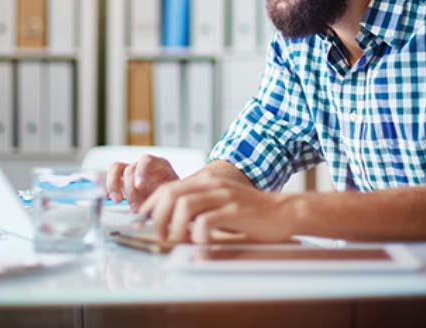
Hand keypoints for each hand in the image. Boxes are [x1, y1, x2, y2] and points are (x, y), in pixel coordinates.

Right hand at [106, 155, 179, 211]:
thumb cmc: (173, 199)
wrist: (171, 203)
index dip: (141, 171)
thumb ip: (163, 201)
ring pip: (116, 169)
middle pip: (130, 168)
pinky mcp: (122, 181)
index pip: (146, 160)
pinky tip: (107, 197)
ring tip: (117, 201)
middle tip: (134, 206)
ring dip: (114, 185)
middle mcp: (143, 166)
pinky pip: (110, 179)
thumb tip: (149, 215)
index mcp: (158, 165)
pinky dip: (106, 187)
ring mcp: (131, 172)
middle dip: (130, 188)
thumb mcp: (172, 197)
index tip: (139, 186)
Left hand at [138, 175, 294, 243]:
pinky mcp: (235, 210)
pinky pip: (207, 220)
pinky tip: (200, 242)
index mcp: (205, 182)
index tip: (143, 222)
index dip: (151, 205)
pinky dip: (197, 234)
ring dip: (175, 226)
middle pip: (171, 193)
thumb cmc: (249, 214)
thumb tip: (172, 222)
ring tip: (177, 240)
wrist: (282, 212)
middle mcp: (211, 185)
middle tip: (159, 235)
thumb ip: (199, 209)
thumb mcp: (219, 206)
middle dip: (158, 216)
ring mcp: (223, 196)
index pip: (168, 188)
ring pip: (185, 205)